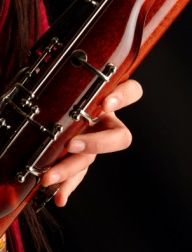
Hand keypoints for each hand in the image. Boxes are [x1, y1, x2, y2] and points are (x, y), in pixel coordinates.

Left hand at [41, 79, 142, 206]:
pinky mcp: (82, 159)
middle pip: (120, 137)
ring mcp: (94, 142)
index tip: (105, 102)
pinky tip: (58, 196)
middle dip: (98, 142)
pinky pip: (80, 174)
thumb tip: (39, 68)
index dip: (124, 97)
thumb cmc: (61, 90)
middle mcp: (105, 122)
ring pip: (93, 160)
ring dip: (72, 169)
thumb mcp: (62, 82)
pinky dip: (69, 185)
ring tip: (49, 178)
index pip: (132, 92)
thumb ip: (61, 78)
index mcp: (106, 98)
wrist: (54, 109)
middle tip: (73, 144)